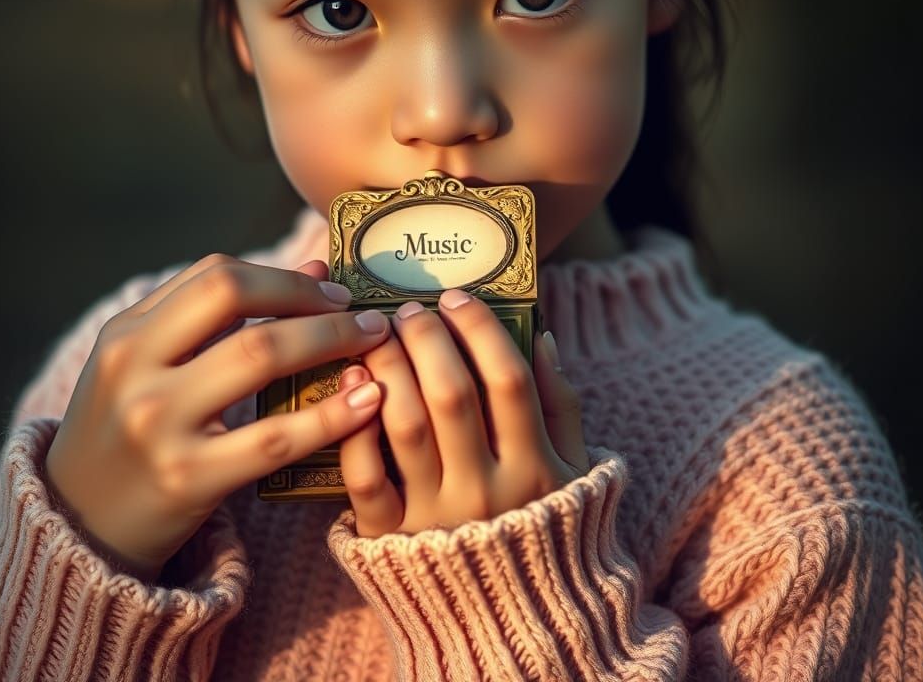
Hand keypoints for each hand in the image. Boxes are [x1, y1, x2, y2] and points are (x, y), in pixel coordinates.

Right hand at [45, 256, 390, 580]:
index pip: (214, 274)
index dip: (281, 275)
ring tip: (373, 342)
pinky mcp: (187, 478)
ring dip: (331, 339)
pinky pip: (275, 438)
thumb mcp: (149, 366)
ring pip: (260, 356)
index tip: (329, 288)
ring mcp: (157, 423)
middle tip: (359, 311)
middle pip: (235, 296)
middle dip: (308, 296)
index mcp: (125, 333)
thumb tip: (317, 269)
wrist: (79, 530)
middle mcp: (134, 368)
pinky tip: (368, 401)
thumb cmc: (128, 433)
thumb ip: (221, 317)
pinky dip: (331, 414)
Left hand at [337, 289, 589, 536]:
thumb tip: (541, 337)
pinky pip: (365, 475)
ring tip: (376, 336)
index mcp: (535, 468)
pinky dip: (355, 427)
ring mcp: (435, 516)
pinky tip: (351, 384)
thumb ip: (560, 405)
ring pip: (404, 423)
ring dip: (386, 368)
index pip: (508, 380)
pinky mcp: (389, 537)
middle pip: (452, 394)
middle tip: (407, 310)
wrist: (505, 626)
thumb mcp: (571, 471)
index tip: (456, 297)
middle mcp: (486, 490)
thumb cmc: (539, 530)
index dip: (480, 329)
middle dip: (426, 339)